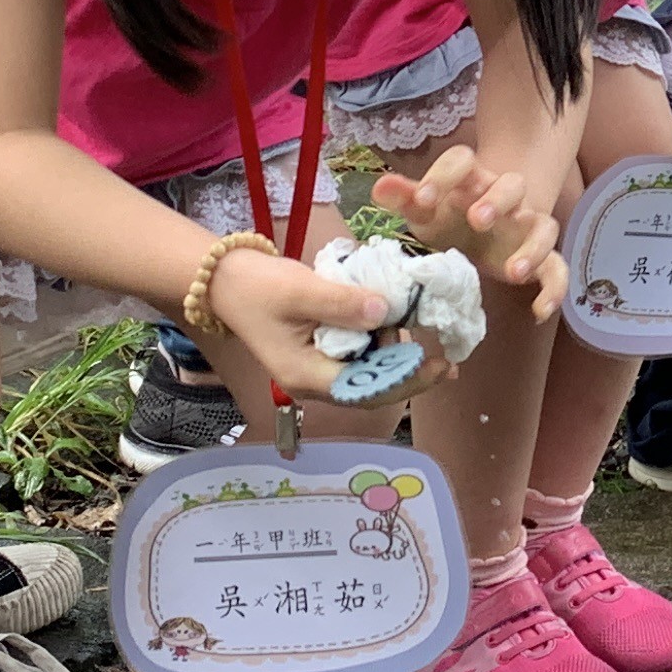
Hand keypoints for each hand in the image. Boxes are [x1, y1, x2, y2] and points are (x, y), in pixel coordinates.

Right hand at [200, 245, 445, 406]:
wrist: (225, 280)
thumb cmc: (257, 287)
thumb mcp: (301, 290)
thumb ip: (343, 304)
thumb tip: (386, 312)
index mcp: (308, 376)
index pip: (367, 390)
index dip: (407, 381)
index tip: (439, 365)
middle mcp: (315, 380)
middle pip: (372, 387)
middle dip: (409, 374)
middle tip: (446, 359)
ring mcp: (318, 367)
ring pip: (369, 372)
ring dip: (396, 356)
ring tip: (421, 332)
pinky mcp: (321, 351)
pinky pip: (359, 355)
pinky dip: (380, 343)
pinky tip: (396, 324)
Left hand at [373, 146, 558, 322]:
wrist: (482, 225)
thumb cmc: (448, 214)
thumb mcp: (424, 208)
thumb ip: (404, 198)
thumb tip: (379, 187)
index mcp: (470, 180)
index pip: (462, 161)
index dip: (442, 176)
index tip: (423, 199)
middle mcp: (504, 197)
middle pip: (513, 184)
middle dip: (498, 200)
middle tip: (478, 220)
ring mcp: (525, 226)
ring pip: (544, 225)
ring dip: (533, 246)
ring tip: (512, 272)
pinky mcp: (540, 256)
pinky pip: (558, 268)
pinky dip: (555, 288)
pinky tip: (539, 312)